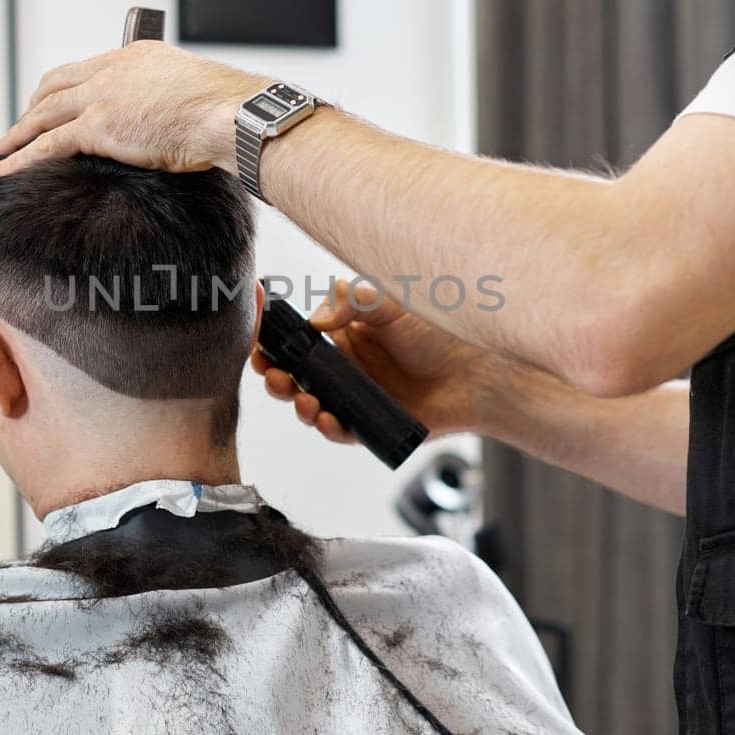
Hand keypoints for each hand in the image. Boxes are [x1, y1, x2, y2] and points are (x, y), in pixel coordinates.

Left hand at [0, 42, 267, 177]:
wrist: (228, 115)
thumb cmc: (225, 110)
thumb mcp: (192, 93)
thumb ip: (169, 101)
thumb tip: (171, 124)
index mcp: (135, 57)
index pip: (87, 69)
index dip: (63, 89)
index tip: (53, 103)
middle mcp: (112, 70)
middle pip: (54, 85)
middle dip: (32, 108)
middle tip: (19, 128)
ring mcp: (101, 96)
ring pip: (44, 114)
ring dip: (18, 133)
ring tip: (0, 151)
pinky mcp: (97, 126)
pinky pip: (46, 144)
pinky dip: (21, 158)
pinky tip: (5, 170)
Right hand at [251, 279, 498, 444]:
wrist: (477, 374)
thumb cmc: (439, 333)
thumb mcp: (392, 306)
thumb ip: (353, 303)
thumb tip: (315, 320)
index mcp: (341, 334)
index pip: (295, 338)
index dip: (271, 340)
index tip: (257, 339)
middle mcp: (343, 368)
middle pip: (293, 374)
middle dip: (274, 376)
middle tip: (272, 375)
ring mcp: (354, 398)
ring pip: (311, 405)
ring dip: (298, 404)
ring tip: (304, 400)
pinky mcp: (370, 425)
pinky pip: (341, 431)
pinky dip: (329, 428)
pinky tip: (328, 420)